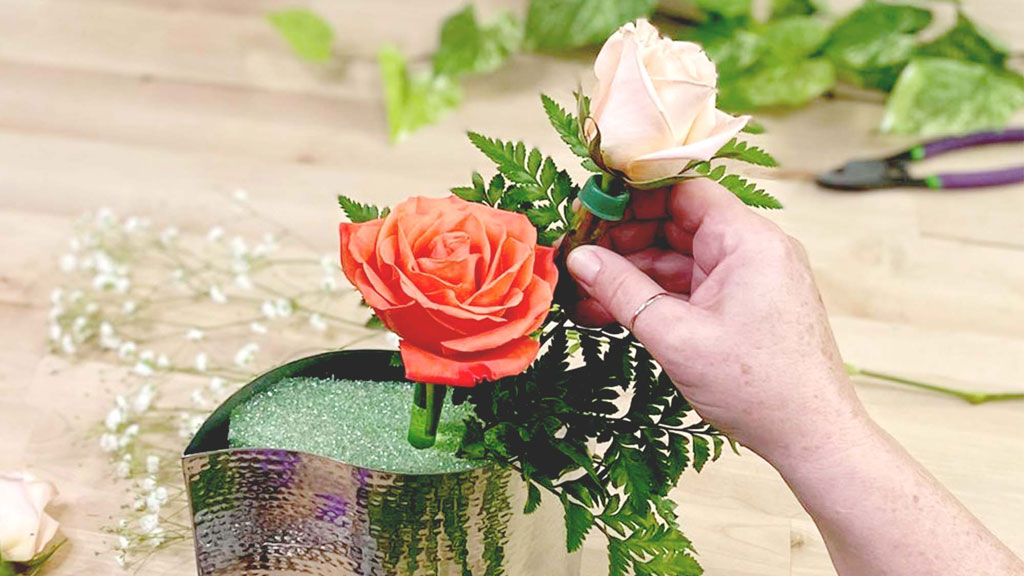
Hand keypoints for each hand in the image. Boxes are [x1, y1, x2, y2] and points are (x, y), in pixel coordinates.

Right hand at [567, 179, 869, 464]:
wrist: (811, 437)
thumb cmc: (760, 388)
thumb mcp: (675, 335)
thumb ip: (621, 291)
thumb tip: (579, 259)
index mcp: (748, 241)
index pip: (681, 192)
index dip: (630, 199)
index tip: (589, 216)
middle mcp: (754, 251)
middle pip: (676, 224)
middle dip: (622, 242)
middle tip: (578, 262)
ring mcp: (750, 279)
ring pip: (678, 259)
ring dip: (632, 276)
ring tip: (585, 297)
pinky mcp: (744, 306)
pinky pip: (691, 288)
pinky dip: (656, 298)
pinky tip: (614, 314)